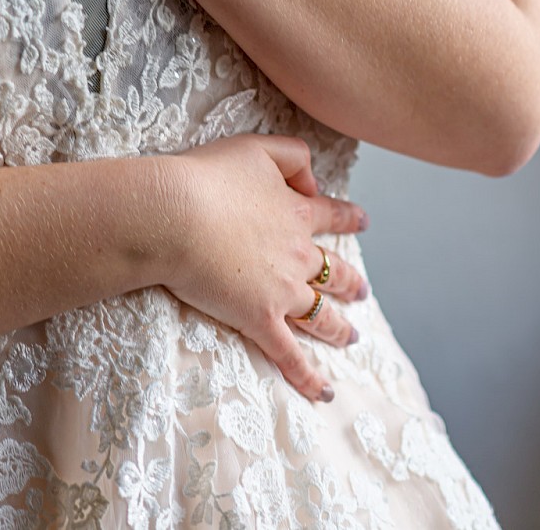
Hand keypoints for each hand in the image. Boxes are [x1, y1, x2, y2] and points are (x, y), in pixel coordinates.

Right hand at [162, 134, 368, 402]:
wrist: (176, 214)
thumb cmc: (207, 176)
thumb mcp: (255, 147)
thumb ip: (293, 156)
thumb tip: (314, 182)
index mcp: (295, 211)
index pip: (329, 214)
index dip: (348, 217)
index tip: (363, 220)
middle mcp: (297, 254)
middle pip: (333, 272)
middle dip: (349, 282)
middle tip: (360, 291)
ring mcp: (282, 291)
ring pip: (321, 315)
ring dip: (338, 328)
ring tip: (350, 337)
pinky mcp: (259, 319)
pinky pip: (291, 355)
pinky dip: (309, 376)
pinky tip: (323, 392)